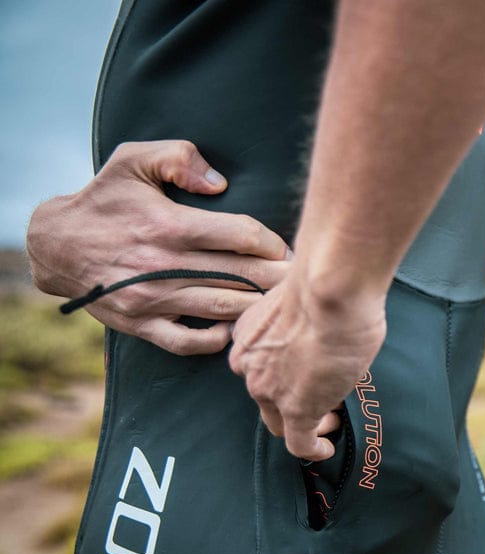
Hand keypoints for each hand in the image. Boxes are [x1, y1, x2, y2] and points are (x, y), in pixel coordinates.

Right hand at [26, 140, 289, 354]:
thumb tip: (220, 183)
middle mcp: (165, 265)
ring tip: (282, 308)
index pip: (239, 235)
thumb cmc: (104, 200)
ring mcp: (153, 299)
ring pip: (221, 309)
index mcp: (168, 224)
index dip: (271, 242)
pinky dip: (214, 341)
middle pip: (240, 275)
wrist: (56, 246)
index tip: (287, 249)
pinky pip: (187, 342)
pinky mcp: (141, 324)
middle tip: (304, 281)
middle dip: (278, 279)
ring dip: (256, 309)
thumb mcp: (133, 160)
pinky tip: (234, 332)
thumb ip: (179, 158)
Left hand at [229, 269, 386, 460]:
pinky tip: (326, 448)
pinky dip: (313, 449)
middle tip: (320, 402)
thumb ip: (304, 320)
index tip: (305, 375)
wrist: (329, 289)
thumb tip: (326, 324)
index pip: (259, 367)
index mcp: (249, 336)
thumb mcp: (302, 299)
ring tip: (332, 420)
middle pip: (265, 398)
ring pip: (283, 421)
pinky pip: (300, 443)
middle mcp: (250, 366)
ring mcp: (271, 391)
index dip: (283, 375)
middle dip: (291, 403)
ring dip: (308, 422)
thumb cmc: (323, 281)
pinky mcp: (298, 411)